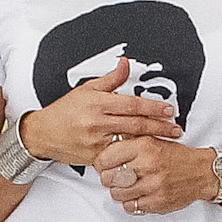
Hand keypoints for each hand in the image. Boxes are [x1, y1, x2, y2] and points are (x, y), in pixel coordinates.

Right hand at [22, 60, 184, 168]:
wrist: (43, 134)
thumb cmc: (65, 111)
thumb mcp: (87, 90)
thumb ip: (110, 80)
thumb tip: (126, 63)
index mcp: (98, 104)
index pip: (132, 105)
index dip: (153, 107)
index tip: (170, 110)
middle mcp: (98, 123)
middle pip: (136, 124)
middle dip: (160, 127)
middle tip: (177, 128)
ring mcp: (97, 142)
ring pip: (130, 142)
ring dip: (151, 142)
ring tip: (169, 141)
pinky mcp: (95, 158)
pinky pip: (119, 156)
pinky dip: (134, 155)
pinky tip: (148, 154)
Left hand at [96, 139, 220, 216]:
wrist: (202, 172)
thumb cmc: (176, 157)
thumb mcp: (152, 141)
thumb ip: (130, 144)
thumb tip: (104, 152)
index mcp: (144, 146)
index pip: (107, 157)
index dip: (102, 163)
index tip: (104, 165)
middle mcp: (147, 165)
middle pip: (109, 178)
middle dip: (109, 178)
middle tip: (115, 177)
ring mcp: (152, 185)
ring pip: (117, 194)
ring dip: (119, 192)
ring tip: (127, 186)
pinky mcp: (157, 202)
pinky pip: (130, 207)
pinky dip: (130, 202)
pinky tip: (138, 195)